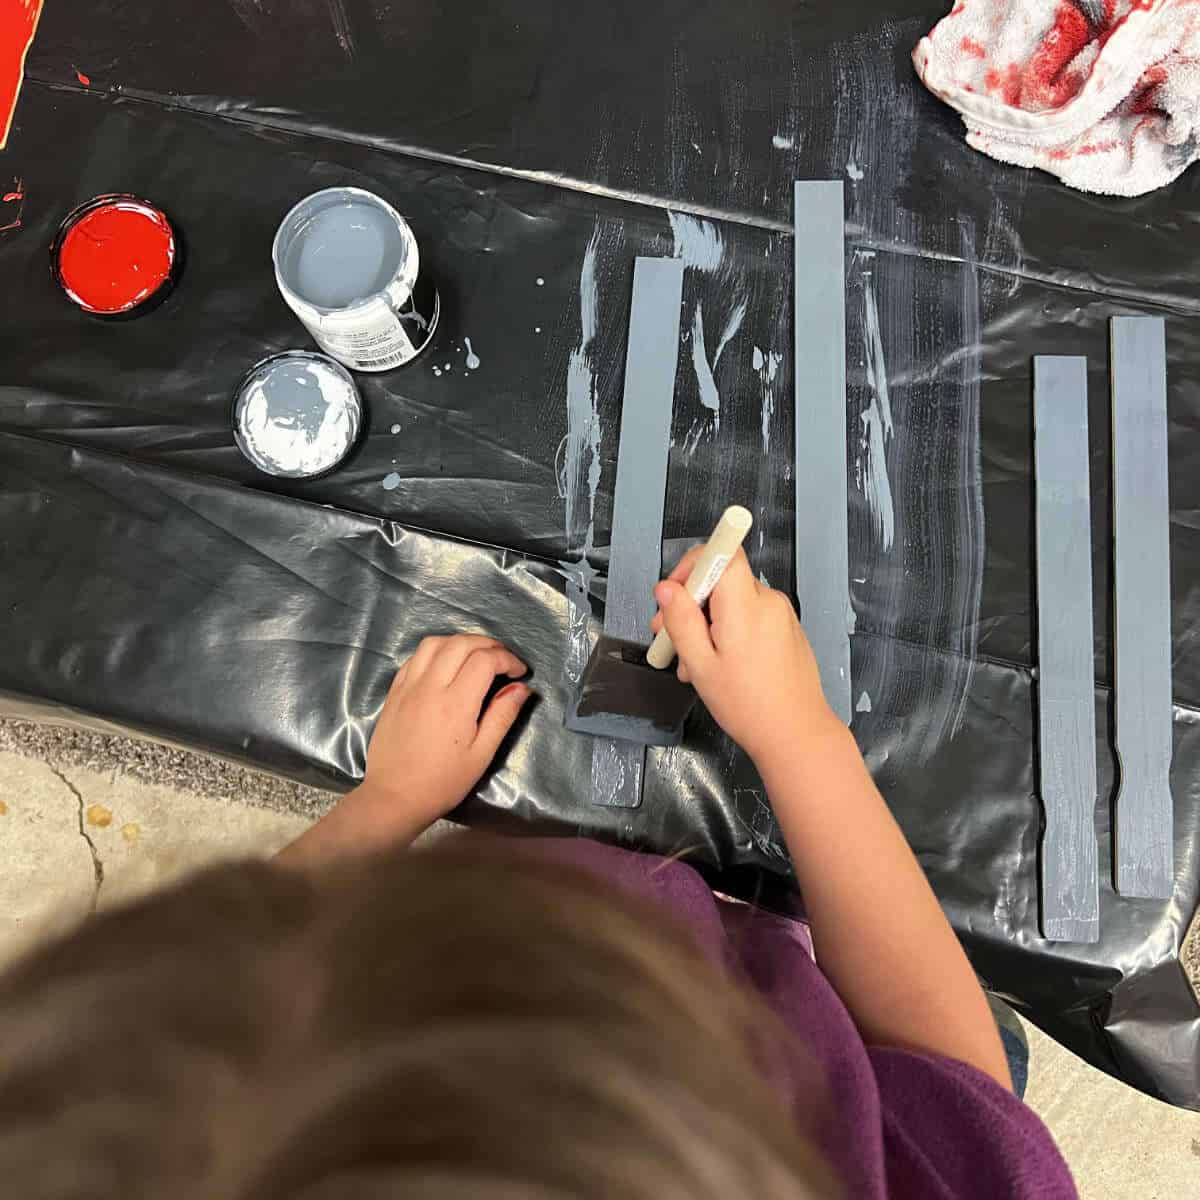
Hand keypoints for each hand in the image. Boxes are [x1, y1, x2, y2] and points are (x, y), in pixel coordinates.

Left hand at [277, 635, 530, 866]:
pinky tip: (445, 665)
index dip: (508, 659)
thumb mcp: (481, 754)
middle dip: (487, 644)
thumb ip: (502, 716)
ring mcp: (409, 686)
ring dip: (459, 641)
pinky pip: (415, 657)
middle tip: (502, 658)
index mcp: (456, 702)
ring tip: (475, 655)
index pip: (485, 660)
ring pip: (434, 643)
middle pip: (461, 643)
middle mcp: (430, 686)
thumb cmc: (443, 781)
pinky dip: (435, 651)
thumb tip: (521, 687)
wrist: (394, 796)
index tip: (519, 672)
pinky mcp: (394, 691)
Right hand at [649, 549, 839, 766]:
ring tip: (694, 662)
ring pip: (732, 601)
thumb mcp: (701, 665)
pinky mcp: (785, 629)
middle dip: (691, 604)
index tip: (676, 591)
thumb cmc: (750, 706)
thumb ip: (681, 621)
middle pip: (722, 580)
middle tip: (669, 637)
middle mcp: (768, 601)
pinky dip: (728, 631)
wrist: (796, 734)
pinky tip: (717, 664)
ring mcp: (780, 614)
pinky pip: (749, 616)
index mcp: (746, 605)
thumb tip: (666, 589)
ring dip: (707, 623)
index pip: (722, 552)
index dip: (694, 564)